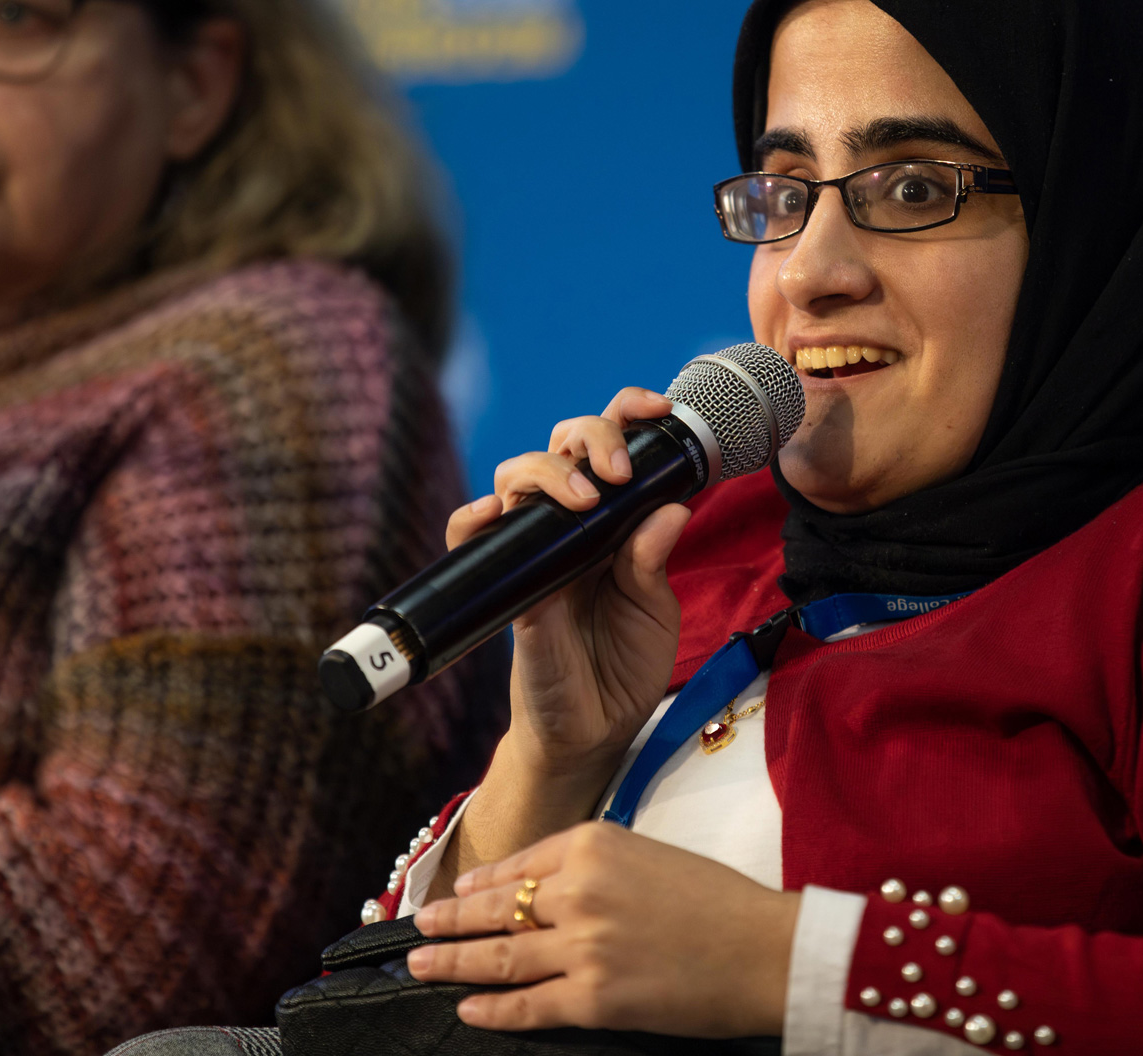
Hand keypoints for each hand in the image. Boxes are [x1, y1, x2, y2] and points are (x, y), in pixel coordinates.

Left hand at [411, 822, 798, 1036]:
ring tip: (423, 965)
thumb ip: (593, 864)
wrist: (766, 950)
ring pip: (500, 956)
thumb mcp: (648, 855)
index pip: (520, 864)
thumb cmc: (718, 902)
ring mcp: (582, 947)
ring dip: (454, 962)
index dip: (480, 884)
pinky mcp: (593, 998)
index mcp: (593, 844)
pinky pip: (527, 1005)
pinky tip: (468, 1008)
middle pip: (496, 908)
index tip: (456, 894)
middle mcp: (579, 889)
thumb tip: (538, 887)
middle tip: (420, 929)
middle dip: (450, 921)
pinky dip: (492, 1009)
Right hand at [438, 389, 690, 883]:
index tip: (657, 412)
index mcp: (613, 521)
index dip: (628, 415)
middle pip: (561, 445)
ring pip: (516, 477)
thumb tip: (672, 507)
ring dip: (546, 472)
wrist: (593, 732)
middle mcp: (569, 526)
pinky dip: (474, 518)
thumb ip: (654, 560)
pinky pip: (470, 539)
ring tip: (582, 499)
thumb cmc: (624, 665)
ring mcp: (533, 552)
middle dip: (591, 437)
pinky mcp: (505, 587)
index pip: (612, 447)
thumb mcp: (654, 610)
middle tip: (617, 473)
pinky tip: (494, 514)